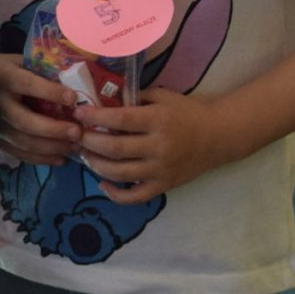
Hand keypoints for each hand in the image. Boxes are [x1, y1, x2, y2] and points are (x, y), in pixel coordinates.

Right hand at [0, 53, 80, 166]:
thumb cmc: (1, 70)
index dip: (50, 92)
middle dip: (53, 129)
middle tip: (77, 132)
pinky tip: (60, 159)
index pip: (27, 84)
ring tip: (73, 146)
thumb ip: (40, 69)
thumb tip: (74, 81)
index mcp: (4, 77)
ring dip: (51, 147)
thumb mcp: (17, 61)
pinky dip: (40, 159)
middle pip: (25, 121)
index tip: (72, 98)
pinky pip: (18, 153)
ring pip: (23, 141)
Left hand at [71, 88, 242, 202]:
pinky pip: (135, 196)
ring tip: (84, 155)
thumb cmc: (186, 113)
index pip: (119, 119)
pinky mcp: (164, 185)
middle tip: (76, 136)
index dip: (94, 117)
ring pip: (120, 173)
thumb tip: (102, 98)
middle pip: (114, 148)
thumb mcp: (162, 97)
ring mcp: (161, 169)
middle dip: (89, 142)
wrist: (218, 136)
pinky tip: (103, 184)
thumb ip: (134, 97)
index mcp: (158, 120)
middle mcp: (159, 146)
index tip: (77, 113)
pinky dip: (115, 194)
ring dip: (96, 165)